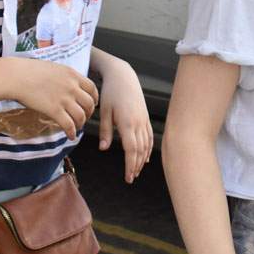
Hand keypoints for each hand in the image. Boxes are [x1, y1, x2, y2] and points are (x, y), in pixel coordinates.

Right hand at [9, 59, 98, 140]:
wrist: (16, 76)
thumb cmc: (29, 70)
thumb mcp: (53, 68)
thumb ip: (63, 76)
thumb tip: (66, 83)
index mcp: (72, 74)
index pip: (92, 88)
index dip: (94, 99)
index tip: (91, 104)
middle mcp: (71, 86)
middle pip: (89, 104)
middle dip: (88, 113)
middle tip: (83, 118)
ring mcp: (64, 99)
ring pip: (81, 116)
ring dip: (80, 124)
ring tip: (76, 127)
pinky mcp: (54, 110)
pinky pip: (69, 125)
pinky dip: (72, 132)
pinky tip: (70, 136)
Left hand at [97, 60, 152, 182]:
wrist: (123, 75)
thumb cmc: (111, 92)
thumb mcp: (104, 111)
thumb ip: (105, 130)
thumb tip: (104, 149)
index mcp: (127, 122)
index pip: (131, 150)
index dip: (130, 165)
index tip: (128, 177)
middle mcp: (138, 123)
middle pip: (140, 150)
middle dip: (136, 166)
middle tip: (131, 178)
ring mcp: (144, 120)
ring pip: (146, 144)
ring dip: (142, 159)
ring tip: (137, 171)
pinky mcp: (145, 117)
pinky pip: (149, 136)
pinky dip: (148, 148)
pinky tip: (146, 157)